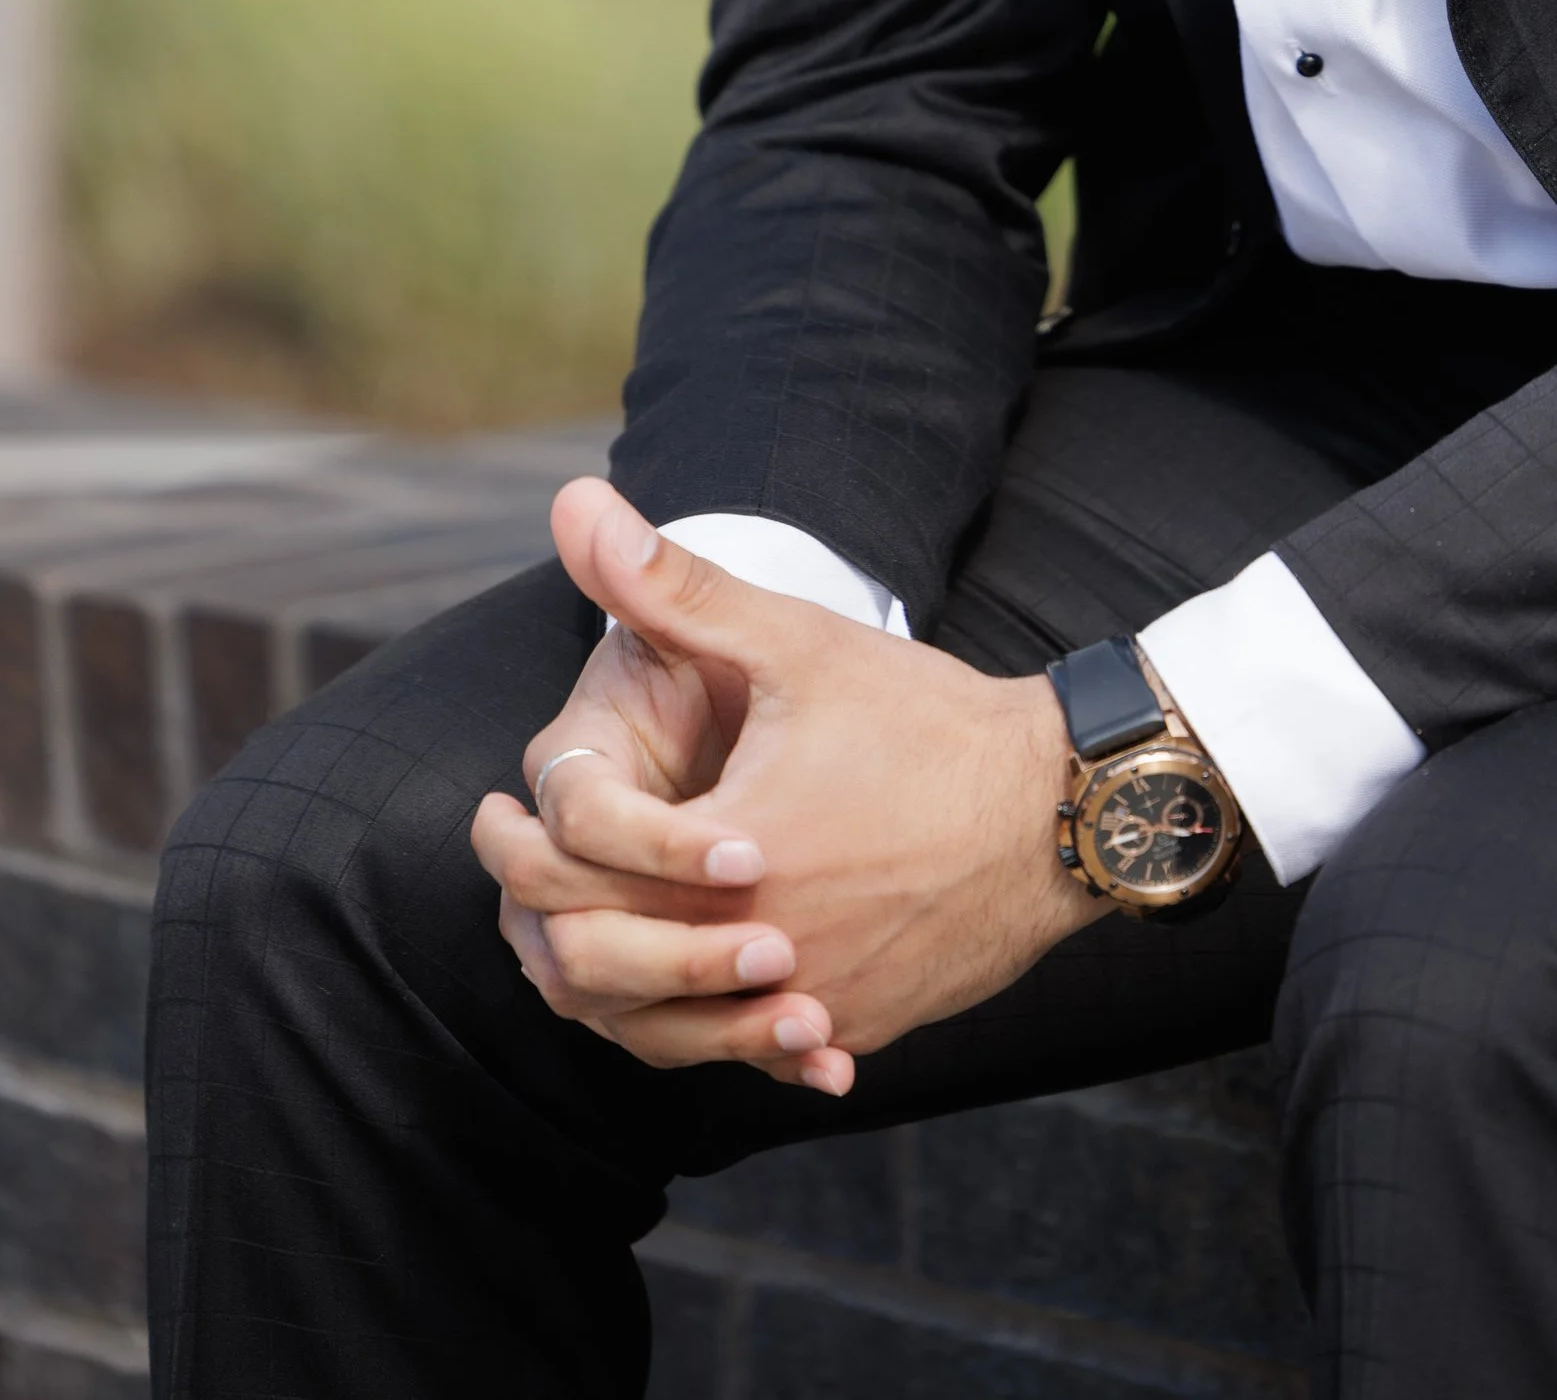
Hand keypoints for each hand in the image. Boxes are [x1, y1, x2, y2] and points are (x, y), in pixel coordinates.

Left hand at [472, 480, 1095, 1090]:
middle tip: (517, 876)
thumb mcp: (793, 640)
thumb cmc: (925, 719)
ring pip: (666, 1034)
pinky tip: (683, 982)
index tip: (500, 814)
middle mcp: (763, 951)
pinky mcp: (853, 1029)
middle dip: (546, 920)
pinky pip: (747, 1052)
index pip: (576, 877)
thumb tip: (571, 504)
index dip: (524, 845)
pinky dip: (703, 1023)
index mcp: (728, 857)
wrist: (1055, 806)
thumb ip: (671, 585)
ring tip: (583, 929)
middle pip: (602, 970)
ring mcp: (811, 1003)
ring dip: (612, 987)